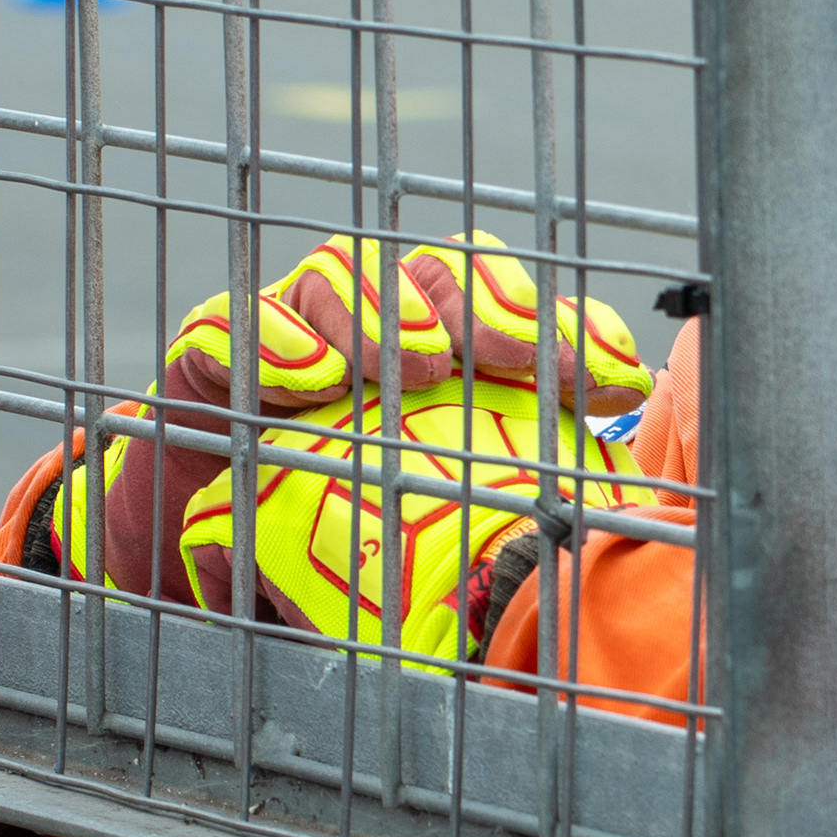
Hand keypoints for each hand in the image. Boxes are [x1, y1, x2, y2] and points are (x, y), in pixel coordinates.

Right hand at [20, 231, 652, 663]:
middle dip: (485, 301)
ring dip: (382, 311)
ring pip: (339, 272)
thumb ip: (513, 511)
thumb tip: (624, 513)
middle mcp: (373, 325)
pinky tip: (309, 378)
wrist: (219, 568)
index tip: (614, 384)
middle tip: (513, 356)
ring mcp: (291, 330)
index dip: (570, 329)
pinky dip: (271, 341)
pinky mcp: (213, 359)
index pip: (515, 303)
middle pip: (437, 269)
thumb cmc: (346, 539)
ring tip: (415, 364)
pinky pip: (228, 326)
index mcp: (444, 350)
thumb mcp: (440, 530)